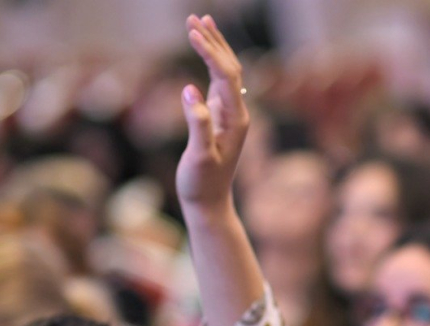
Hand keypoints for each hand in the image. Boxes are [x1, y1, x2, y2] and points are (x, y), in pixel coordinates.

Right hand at [177, 14, 248, 210]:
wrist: (209, 204)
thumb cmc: (202, 184)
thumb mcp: (199, 157)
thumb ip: (197, 124)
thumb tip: (190, 92)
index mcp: (235, 119)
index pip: (225, 75)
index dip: (209, 52)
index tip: (191, 32)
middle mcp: (238, 113)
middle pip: (230, 67)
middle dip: (213, 41)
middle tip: (195, 16)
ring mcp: (230, 115)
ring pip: (226, 72)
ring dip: (214, 47)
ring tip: (200, 22)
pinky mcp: (220, 118)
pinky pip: (218, 83)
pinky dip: (210, 63)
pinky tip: (203, 51)